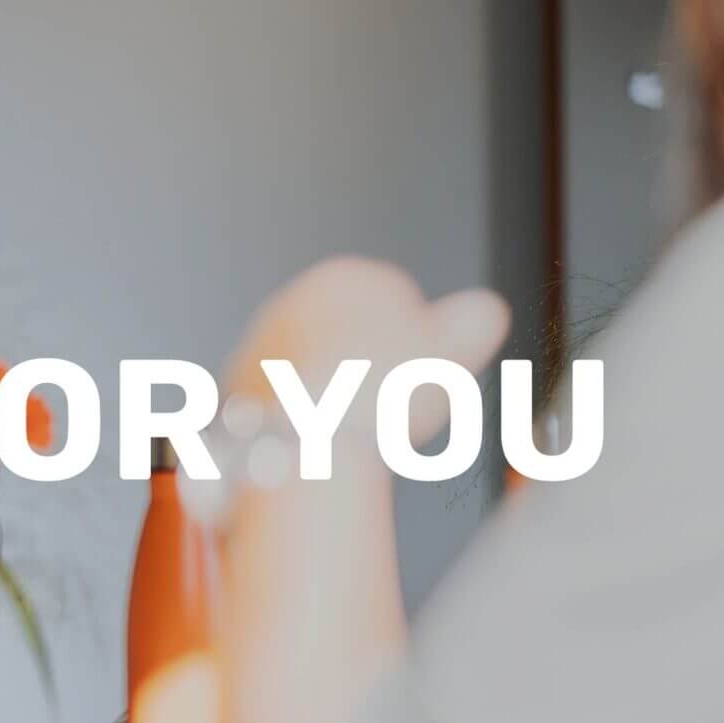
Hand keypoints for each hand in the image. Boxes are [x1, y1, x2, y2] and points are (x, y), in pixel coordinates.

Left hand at [224, 255, 509, 442]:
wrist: (305, 445)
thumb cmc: (373, 395)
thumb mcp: (450, 351)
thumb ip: (474, 322)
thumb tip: (485, 310)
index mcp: (345, 277)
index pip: (394, 300)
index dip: (415, 342)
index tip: (420, 371)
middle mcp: (293, 301)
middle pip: (348, 334)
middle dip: (370, 365)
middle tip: (389, 404)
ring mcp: (261, 342)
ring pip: (315, 367)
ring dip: (334, 391)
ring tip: (354, 426)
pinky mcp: (238, 385)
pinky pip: (284, 400)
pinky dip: (301, 416)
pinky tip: (318, 437)